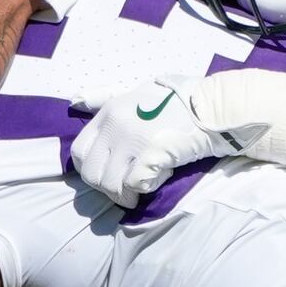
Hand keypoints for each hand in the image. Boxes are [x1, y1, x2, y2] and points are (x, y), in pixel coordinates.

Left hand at [69, 76, 266, 207]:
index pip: (79, 152)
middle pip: (91, 174)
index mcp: (108, 113)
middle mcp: (115, 127)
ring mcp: (133, 142)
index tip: (105, 174)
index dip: (88, 170)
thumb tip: (75, 99)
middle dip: (105, 188)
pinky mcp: (152, 155)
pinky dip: (141, 191)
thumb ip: (104, 97)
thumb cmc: (175, 98)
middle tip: (122, 190)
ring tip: (136, 194)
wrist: (210, 106)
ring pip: (110, 185)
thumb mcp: (133, 91)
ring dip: (123, 195)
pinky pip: (134, 185)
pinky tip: (153, 184)